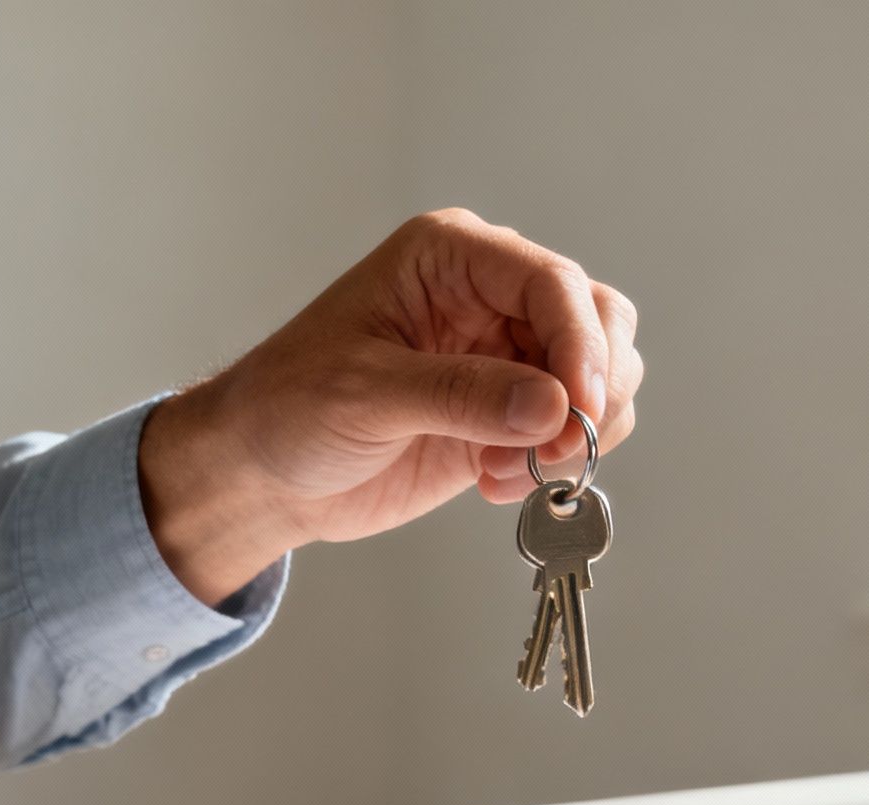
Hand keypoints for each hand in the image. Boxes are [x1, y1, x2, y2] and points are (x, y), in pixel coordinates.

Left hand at [137, 208, 642, 603]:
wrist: (265, 474)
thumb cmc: (289, 408)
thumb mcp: (364, 393)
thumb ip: (461, 395)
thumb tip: (555, 407)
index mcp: (452, 259)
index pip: (552, 282)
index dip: (580, 343)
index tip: (576, 407)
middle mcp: (492, 296)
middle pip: (599, 322)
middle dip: (592, 388)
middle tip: (556, 448)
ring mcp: (509, 355)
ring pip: (604, 377)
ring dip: (580, 432)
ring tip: (511, 472)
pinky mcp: (513, 412)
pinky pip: (578, 428)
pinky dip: (560, 462)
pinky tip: (496, 482)